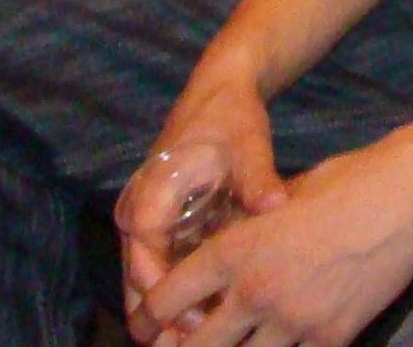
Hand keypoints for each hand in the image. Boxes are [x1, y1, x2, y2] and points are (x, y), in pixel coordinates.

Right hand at [121, 57, 286, 325]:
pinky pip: (160, 271)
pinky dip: (177, 298)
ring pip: (145, 281)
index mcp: (154, 188)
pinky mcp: (160, 227)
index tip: (194, 322)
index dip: (165, 293)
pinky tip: (204, 326)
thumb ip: (257, 177)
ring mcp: (146, 220)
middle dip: (161, 317)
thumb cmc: (231, 118)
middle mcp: (139, 207)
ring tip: (195, 345)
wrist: (218, 92)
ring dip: (166, 314)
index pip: (144, 253)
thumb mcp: (247, 143)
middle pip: (137, 277)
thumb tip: (274, 207)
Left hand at [128, 120, 412, 346]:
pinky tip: (277, 346)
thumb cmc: (342, 185)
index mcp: (239, 248)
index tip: (141, 324)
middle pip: (202, 343)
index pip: (176, 293)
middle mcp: (259, 291)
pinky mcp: (333, 338)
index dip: (152, 314)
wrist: (402, 201)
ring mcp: (296, 321)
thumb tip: (235, 251)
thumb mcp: (279, 200)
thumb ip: (252, 230)